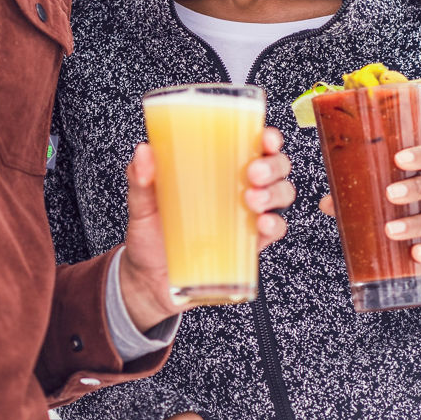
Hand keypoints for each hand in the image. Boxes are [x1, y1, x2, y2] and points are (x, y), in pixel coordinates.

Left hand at [119, 132, 292, 331]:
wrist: (150, 282)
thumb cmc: (149, 234)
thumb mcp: (141, 203)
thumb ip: (140, 179)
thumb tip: (144, 151)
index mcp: (215, 168)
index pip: (250, 143)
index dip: (266, 137)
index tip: (264, 138)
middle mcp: (236, 187)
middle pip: (275, 166)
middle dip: (272, 165)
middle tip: (253, 172)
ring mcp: (245, 215)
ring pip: (281, 194)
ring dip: (275, 192)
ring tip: (253, 199)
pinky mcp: (249, 244)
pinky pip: (275, 231)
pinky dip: (275, 224)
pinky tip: (262, 223)